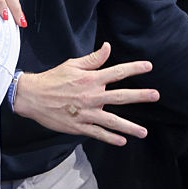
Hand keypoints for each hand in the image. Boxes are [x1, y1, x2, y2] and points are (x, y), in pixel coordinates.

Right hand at [12, 42, 158, 145]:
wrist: (32, 96)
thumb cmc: (52, 79)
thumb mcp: (72, 64)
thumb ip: (93, 59)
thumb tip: (108, 47)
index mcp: (91, 79)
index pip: (117, 72)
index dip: (134, 68)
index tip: (149, 67)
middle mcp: (92, 96)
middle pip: (121, 97)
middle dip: (140, 96)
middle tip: (155, 95)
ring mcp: (86, 113)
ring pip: (112, 121)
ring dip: (130, 127)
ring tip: (144, 132)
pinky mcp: (78, 126)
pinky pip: (98, 133)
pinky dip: (110, 138)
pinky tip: (122, 141)